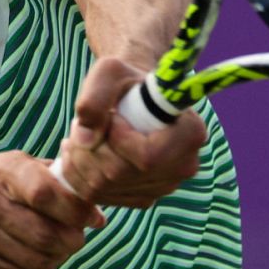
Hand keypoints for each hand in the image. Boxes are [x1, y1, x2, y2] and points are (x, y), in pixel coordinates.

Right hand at [0, 152, 105, 268]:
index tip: (92, 220)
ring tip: (56, 251)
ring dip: (55, 260)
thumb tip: (95, 207)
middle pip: (44, 234)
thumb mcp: (13, 166)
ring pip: (34, 261)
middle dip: (71, 242)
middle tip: (75, 240)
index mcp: (2, 170)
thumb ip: (53, 179)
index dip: (76, 210)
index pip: (46, 193)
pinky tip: (32, 259)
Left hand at [55, 57, 205, 207]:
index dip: (116, 139)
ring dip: (79, 160)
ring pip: (105, 187)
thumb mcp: (109, 72)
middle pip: (119, 174)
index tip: (110, 115)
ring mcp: (163, 186)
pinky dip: (79, 174)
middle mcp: (183, 166)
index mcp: (190, 134)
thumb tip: (85, 140)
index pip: (146, 157)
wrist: (133, 95)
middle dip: (88, 148)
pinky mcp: (143, 197)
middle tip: (81, 125)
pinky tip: (80, 152)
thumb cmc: (125, 79)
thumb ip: (94, 98)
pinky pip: (101, 196)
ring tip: (78, 135)